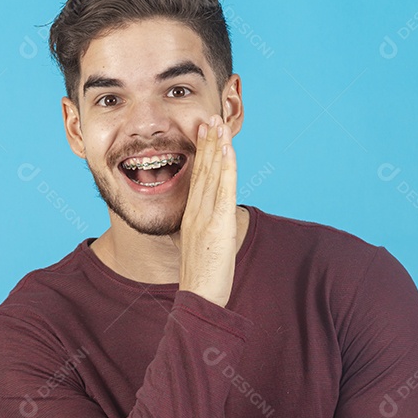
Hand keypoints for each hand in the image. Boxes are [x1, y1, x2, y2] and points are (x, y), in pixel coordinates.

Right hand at [178, 113, 237, 307]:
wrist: (198, 300)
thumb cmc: (201, 281)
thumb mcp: (199, 250)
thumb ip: (203, 233)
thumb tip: (210, 226)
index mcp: (190, 218)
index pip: (197, 179)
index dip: (201, 154)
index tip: (204, 133)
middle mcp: (195, 213)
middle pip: (202, 170)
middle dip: (207, 142)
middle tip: (210, 117)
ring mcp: (205, 218)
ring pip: (211, 175)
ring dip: (216, 147)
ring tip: (218, 124)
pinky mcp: (218, 226)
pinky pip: (223, 191)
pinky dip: (225, 168)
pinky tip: (227, 150)